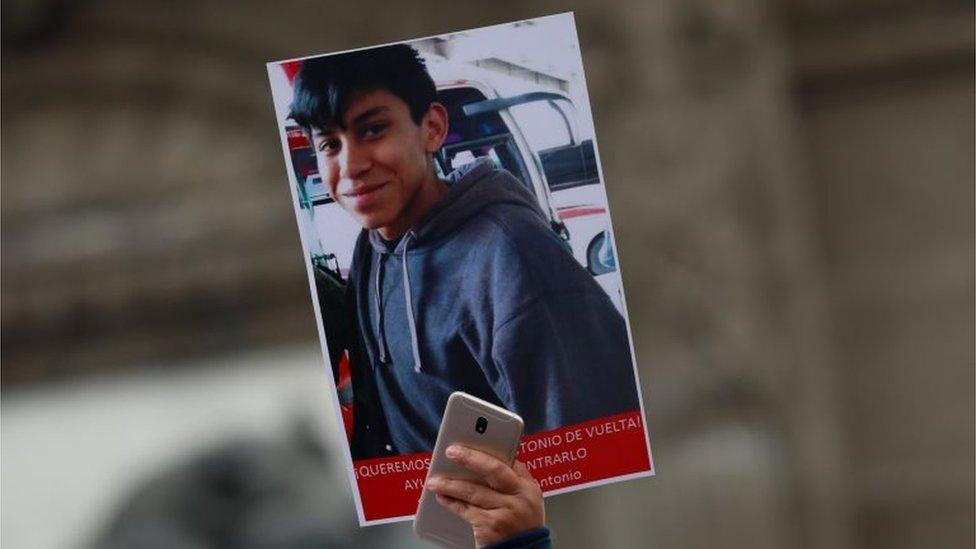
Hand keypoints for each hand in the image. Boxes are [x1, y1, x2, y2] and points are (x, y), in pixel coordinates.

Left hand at [425, 444, 543, 545]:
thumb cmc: (521, 526)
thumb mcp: (526, 501)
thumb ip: (512, 481)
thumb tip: (487, 458)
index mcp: (529, 487)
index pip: (508, 460)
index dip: (488, 449)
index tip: (469, 440)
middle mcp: (520, 497)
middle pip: (493, 470)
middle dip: (470, 458)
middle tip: (451, 451)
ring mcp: (506, 512)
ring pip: (473, 491)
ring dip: (451, 484)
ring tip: (435, 480)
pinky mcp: (491, 527)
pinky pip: (466, 510)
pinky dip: (451, 503)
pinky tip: (441, 497)